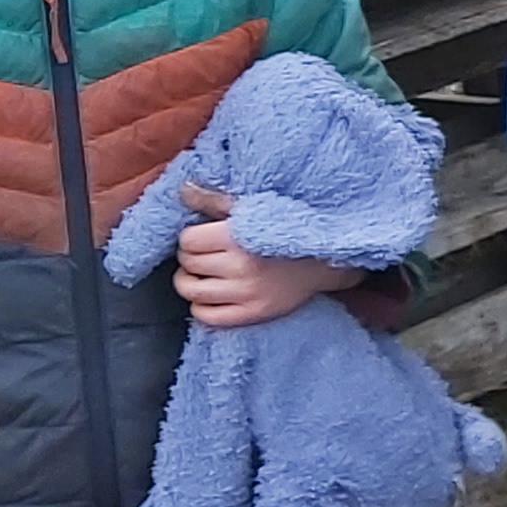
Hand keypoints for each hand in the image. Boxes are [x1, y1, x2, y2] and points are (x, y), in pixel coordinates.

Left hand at [173, 182, 364, 328]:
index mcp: (240, 236)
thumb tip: (182, 189)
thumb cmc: (284, 230)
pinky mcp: (253, 314)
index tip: (205, 236)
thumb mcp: (252, 208)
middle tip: (209, 253)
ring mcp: (247, 294)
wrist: (324, 261)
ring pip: (191, 291)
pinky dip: (202, 305)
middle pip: (188, 264)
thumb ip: (215, 200)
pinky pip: (206, 316)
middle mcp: (242, 267)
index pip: (187, 241)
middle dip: (193, 257)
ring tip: (208, 273)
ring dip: (192, 281)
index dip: (192, 237)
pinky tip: (214, 293)